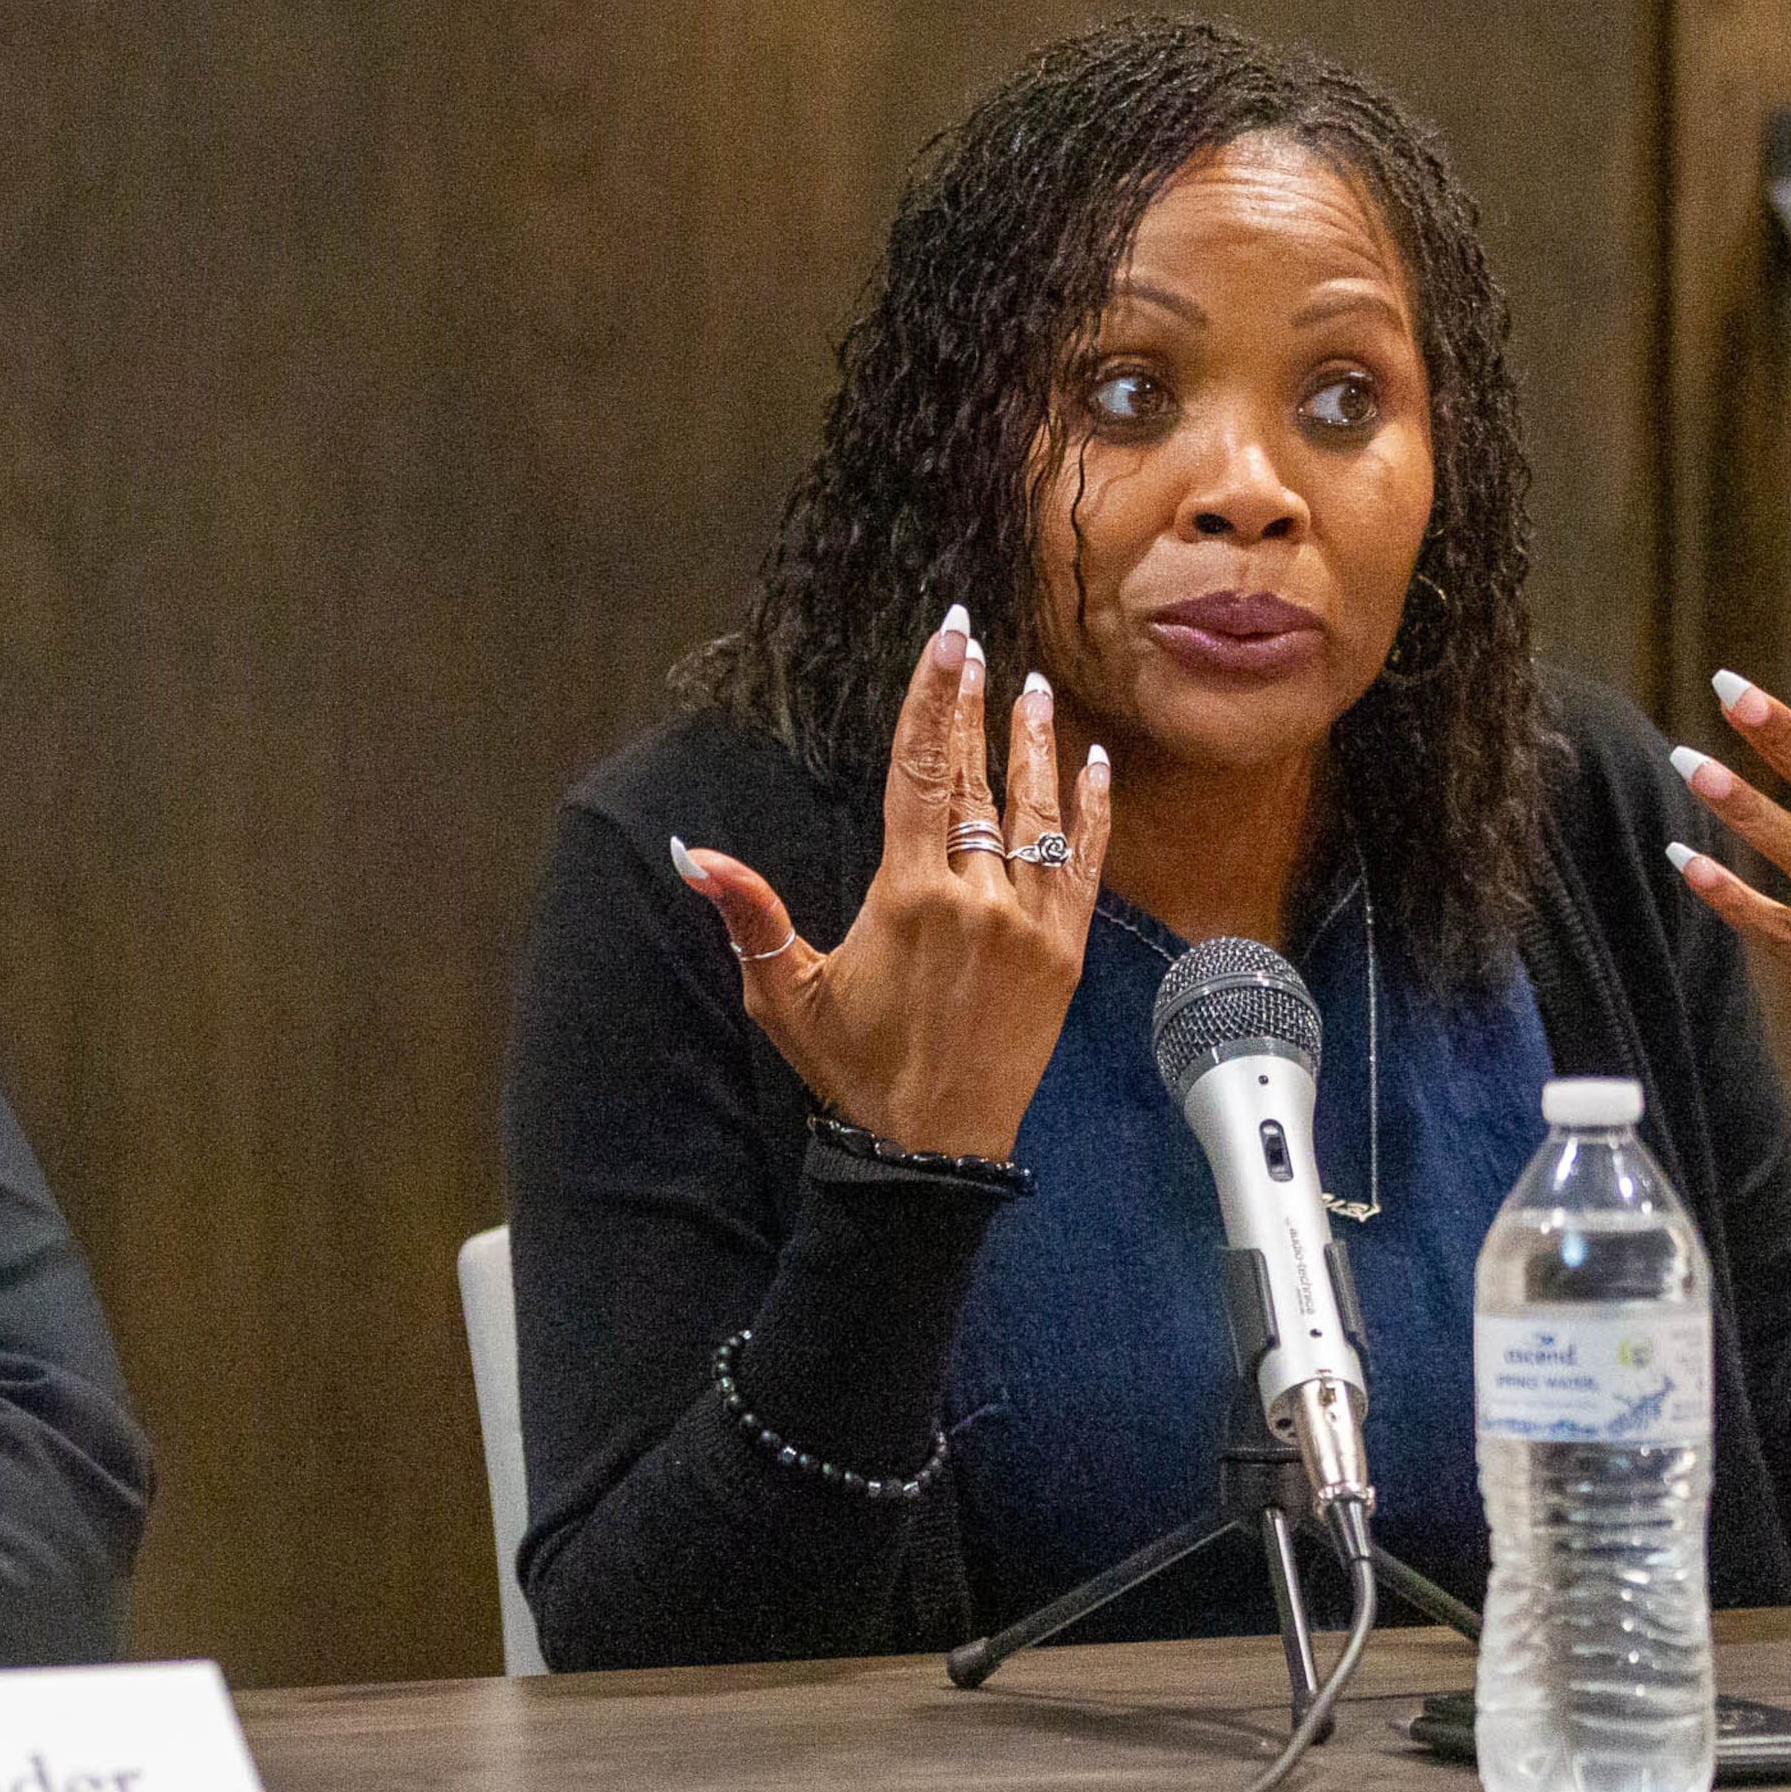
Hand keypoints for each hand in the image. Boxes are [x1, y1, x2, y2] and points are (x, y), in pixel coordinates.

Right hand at [671, 607, 1112, 1159]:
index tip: (945, 641)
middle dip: (973, 707)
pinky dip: (1090, 812)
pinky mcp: (1063, 953)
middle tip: (976, 643)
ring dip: (1035, 745)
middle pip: (975, 780)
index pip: (921, 774)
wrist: (932, 1150)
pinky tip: (1094, 765)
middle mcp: (975, 897)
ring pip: (1035, 813)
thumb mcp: (787, 996)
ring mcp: (1027, 923)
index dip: (931, 701)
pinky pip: (1083, 865)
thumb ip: (751, 916)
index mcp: (907, 896)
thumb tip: (696, 856)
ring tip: (1032, 687)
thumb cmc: (855, 1070)